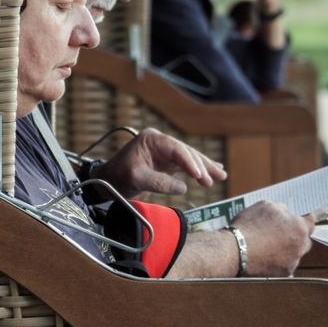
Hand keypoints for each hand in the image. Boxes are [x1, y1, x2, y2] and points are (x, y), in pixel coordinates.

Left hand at [97, 127, 226, 197]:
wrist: (106, 182)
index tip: (200, 176)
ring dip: (205, 167)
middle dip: (201, 165)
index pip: (176, 149)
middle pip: (186, 152)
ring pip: (189, 158)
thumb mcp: (136, 179)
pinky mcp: (166, 162)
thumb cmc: (117, 177)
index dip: (190, 162)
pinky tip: (214, 171)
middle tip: (215, 179)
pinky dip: (199, 170)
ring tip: (221, 175)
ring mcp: (164, 152)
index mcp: (151, 139)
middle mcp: (159, 142)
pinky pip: (186, 165)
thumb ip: (159, 182)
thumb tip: (183, 187)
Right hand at [231, 201, 313, 276]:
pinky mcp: (282, 275)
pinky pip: (284, 266)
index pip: (310, 222)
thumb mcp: (266, 206)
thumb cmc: (249, 226)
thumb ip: (282, 209)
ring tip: (267, 245)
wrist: (234, 251)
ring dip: (285, 250)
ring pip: (294, 254)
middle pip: (303, 240)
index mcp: (299, 228)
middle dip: (294, 236)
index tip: (296, 220)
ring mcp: (292, 263)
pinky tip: (264, 256)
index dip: (302, 220)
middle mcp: (300, 247)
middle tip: (278, 232)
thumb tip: (287, 213)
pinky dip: (277, 262)